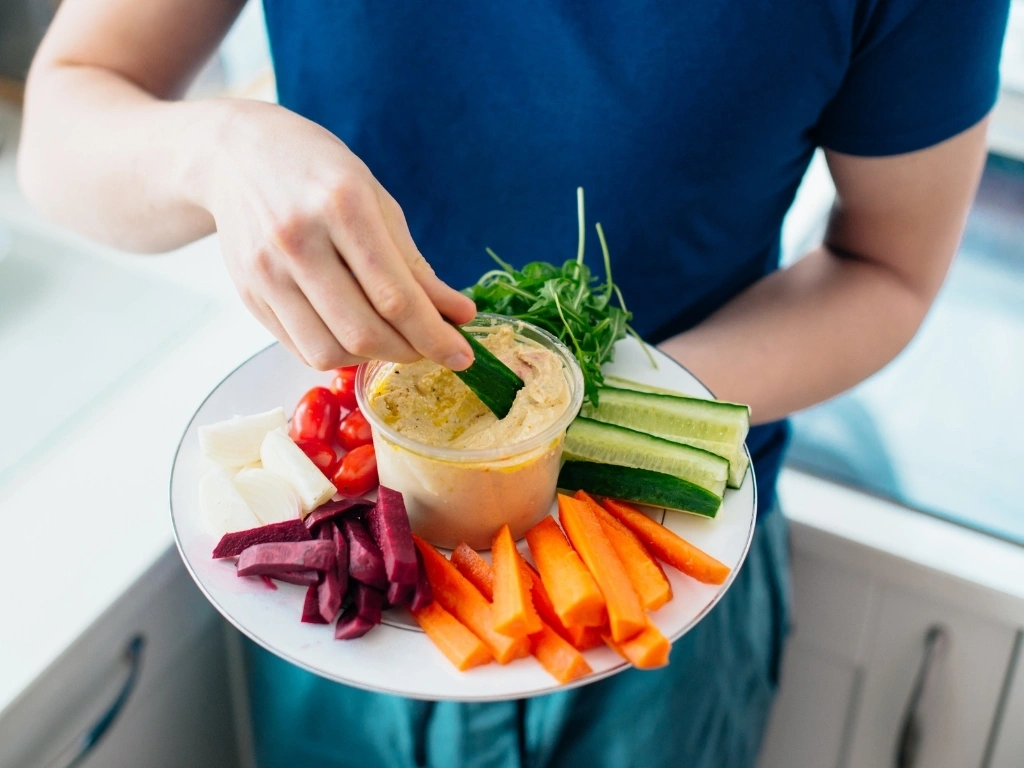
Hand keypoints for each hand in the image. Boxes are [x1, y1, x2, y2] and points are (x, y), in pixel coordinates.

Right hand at [200, 100, 475, 369]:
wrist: (236, 155)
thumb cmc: (318, 173)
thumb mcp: (377, 201)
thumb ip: (415, 264)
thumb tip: (457, 316)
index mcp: (341, 206)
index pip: (395, 295)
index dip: (434, 335)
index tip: (462, 354)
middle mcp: (298, 240)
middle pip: (363, 331)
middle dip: (410, 352)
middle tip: (434, 349)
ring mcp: (266, 272)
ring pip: (329, 350)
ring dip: (373, 358)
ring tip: (394, 340)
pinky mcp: (249, 295)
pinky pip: (302, 348)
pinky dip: (339, 352)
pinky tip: (356, 333)